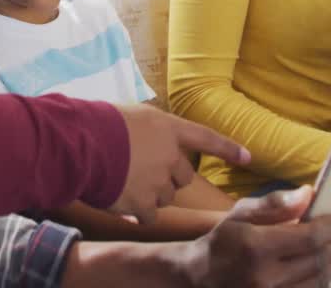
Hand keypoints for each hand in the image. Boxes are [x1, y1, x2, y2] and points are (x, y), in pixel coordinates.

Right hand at [110, 104, 250, 224]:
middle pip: (183, 176)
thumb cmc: (99, 123)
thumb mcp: (131, 115)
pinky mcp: (143, 204)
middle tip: (141, 170)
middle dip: (167, 177)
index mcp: (168, 129)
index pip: (207, 138)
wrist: (81, 143)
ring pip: (165, 197)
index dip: (228, 148)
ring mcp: (159, 182)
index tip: (248, 157)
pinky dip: (138, 213)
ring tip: (124, 181)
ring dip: (150, 194)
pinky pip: (149, 215)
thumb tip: (144, 143)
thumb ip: (147, 130)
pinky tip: (122, 202)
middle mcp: (170, 156)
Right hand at [180, 186, 330, 287]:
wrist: (198, 278)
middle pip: (318, 261)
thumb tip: (309, 194)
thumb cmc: (222, 240)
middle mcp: (266, 277)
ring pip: (318, 281)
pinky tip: (325, 265)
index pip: (308, 238)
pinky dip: (322, 278)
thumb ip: (275, 204)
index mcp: (256, 247)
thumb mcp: (240, 213)